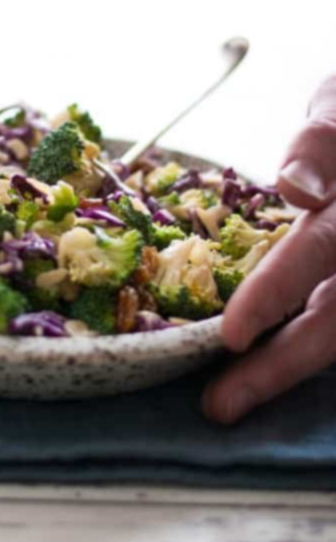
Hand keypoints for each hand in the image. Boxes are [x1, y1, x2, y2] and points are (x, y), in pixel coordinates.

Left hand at [202, 75, 335, 422]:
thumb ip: (326, 137)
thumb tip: (295, 186)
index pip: (323, 246)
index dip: (278, 291)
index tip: (233, 335)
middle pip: (335, 318)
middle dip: (280, 365)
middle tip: (218, 404)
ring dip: (286, 369)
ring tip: (228, 401)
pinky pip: (330, 321)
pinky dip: (299, 351)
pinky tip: (260, 370)